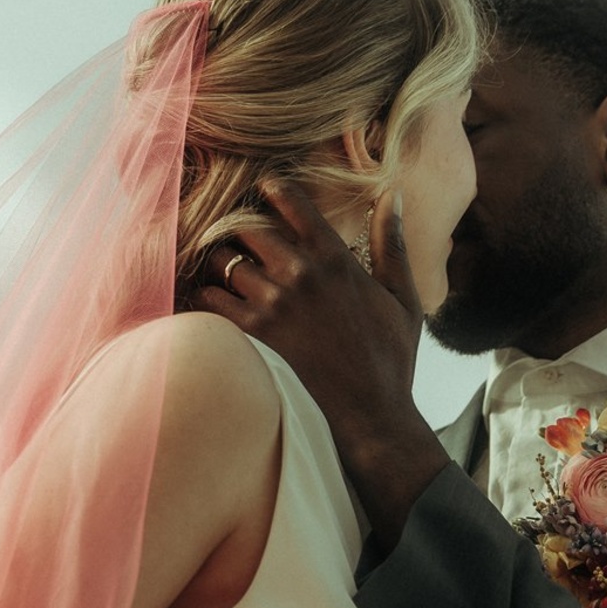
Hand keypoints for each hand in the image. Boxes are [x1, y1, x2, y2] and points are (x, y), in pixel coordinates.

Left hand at [196, 180, 448, 547]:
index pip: (294, 205)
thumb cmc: (390, 360)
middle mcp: (300, 276)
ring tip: (222, 266)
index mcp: (336, 261)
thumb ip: (390, 243)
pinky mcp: (251, 336)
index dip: (274, 191)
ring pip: (224, 261)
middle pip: (249, 228)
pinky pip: (210, 300)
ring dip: (220, 260)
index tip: (265, 189)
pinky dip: (205, 294)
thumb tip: (392, 195)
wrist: (371, 418)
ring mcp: (272, 305)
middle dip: (240, 227)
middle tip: (237, 234)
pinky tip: (210, 297)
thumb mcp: (401, 298)